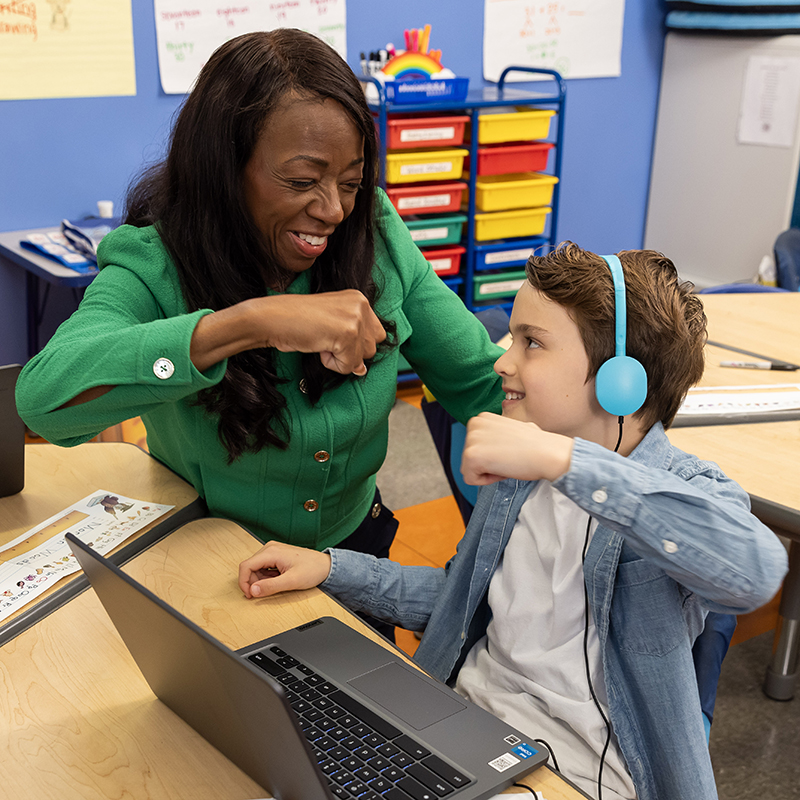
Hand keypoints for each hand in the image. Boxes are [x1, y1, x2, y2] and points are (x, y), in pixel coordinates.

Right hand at [190, 290, 385, 375]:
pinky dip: (331, 364)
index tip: (332, 334)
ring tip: (321, 341)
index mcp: (359, 298)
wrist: (272, 318)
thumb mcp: (332, 325)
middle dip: (350, 351)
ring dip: (340, 358)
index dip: (355, 344)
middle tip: (325, 338)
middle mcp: (361, 304)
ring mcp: (355, 318)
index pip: (376, 335)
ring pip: (362, 359)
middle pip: (373, 347)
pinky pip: (349, 366)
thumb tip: (363, 369)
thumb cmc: (296, 321)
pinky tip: (318, 345)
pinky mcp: (347, 334)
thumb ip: (353, 342)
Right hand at [238, 540, 331, 598]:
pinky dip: (266, 577)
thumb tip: (253, 591)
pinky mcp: (276, 555)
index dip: (244, 582)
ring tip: (276, 585)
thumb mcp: (291, 581)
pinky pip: (263, 568)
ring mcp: (273, 551)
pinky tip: (278, 580)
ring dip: (260, 580)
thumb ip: (270, 586)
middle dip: (253, 582)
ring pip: (256, 568)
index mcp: (271, 552)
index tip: (249, 595)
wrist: (325, 566)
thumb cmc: (313, 569)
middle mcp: (270, 548)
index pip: (246, 566)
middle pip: (249, 567)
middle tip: (263, 593)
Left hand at [460, 412, 573, 485]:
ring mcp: (471, 439)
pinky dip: (487, 480)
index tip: (509, 451)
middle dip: (488, 464)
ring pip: (469, 469)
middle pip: (469, 458)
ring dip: (488, 472)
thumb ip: (497, 434)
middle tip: (509, 457)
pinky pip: (471, 479)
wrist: (547, 452)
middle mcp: (474, 424)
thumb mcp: (511, 429)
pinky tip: (503, 468)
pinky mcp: (471, 455)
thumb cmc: (536, 444)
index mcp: (482, 418)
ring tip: (507, 461)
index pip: (475, 447)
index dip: (493, 455)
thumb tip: (496, 442)